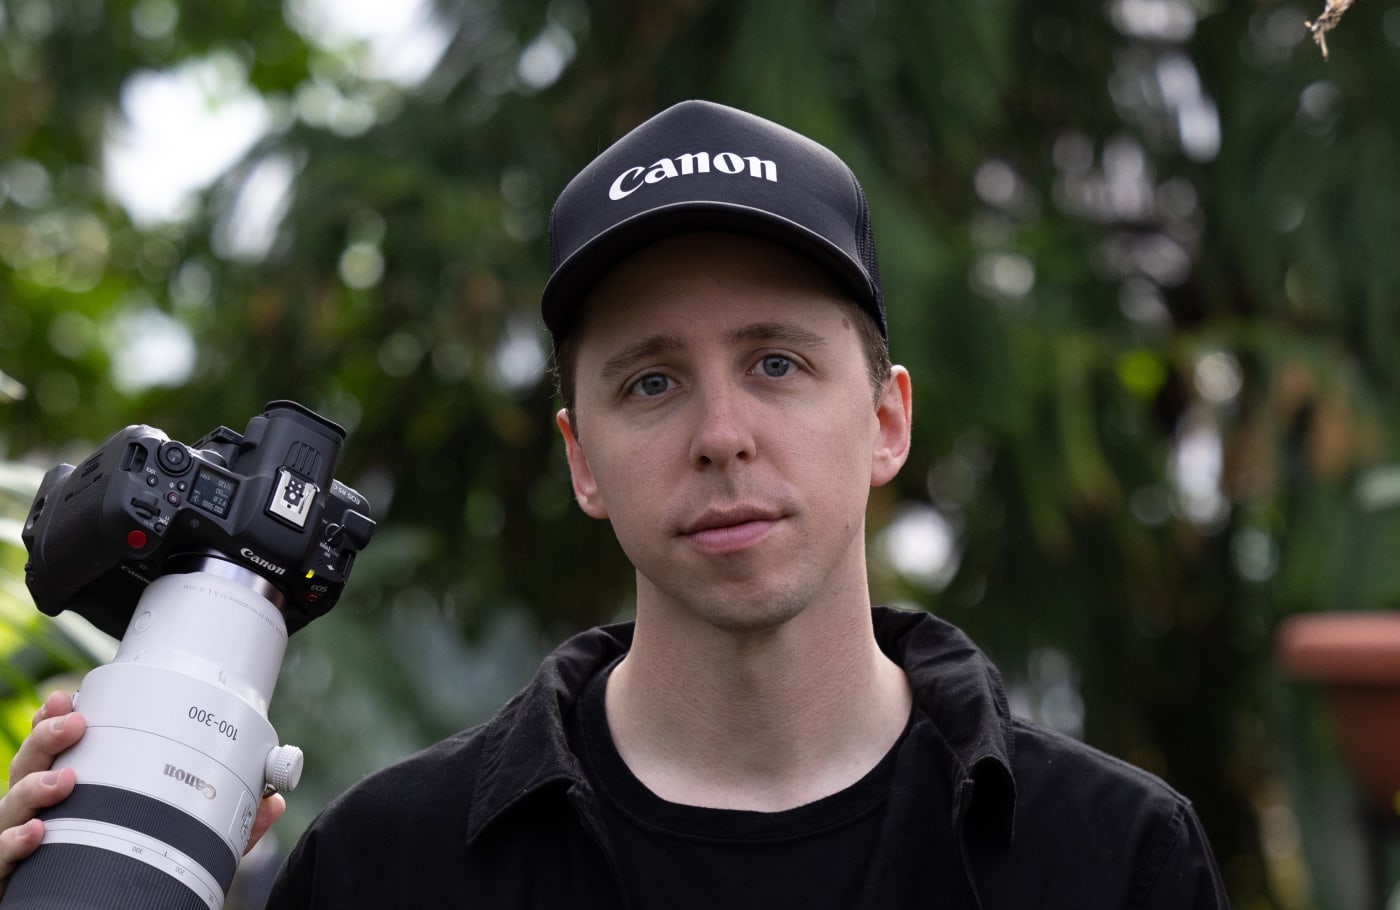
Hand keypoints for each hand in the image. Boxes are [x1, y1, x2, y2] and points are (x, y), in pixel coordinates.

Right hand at [0, 691, 286, 898]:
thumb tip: (272, 803)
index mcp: (70, 798)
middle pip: (26, 767)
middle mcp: (38, 817)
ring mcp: (18, 848)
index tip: (68, 698)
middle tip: (75, 722)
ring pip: (9, 808)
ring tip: (65, 781)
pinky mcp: (11, 883)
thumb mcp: (180, 849)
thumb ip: (221, 829)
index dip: (55, 722)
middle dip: (46, 739)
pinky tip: (35, 836)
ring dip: (33, 790)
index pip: (57, 752)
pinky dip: (12, 846)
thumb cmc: (124, 880)